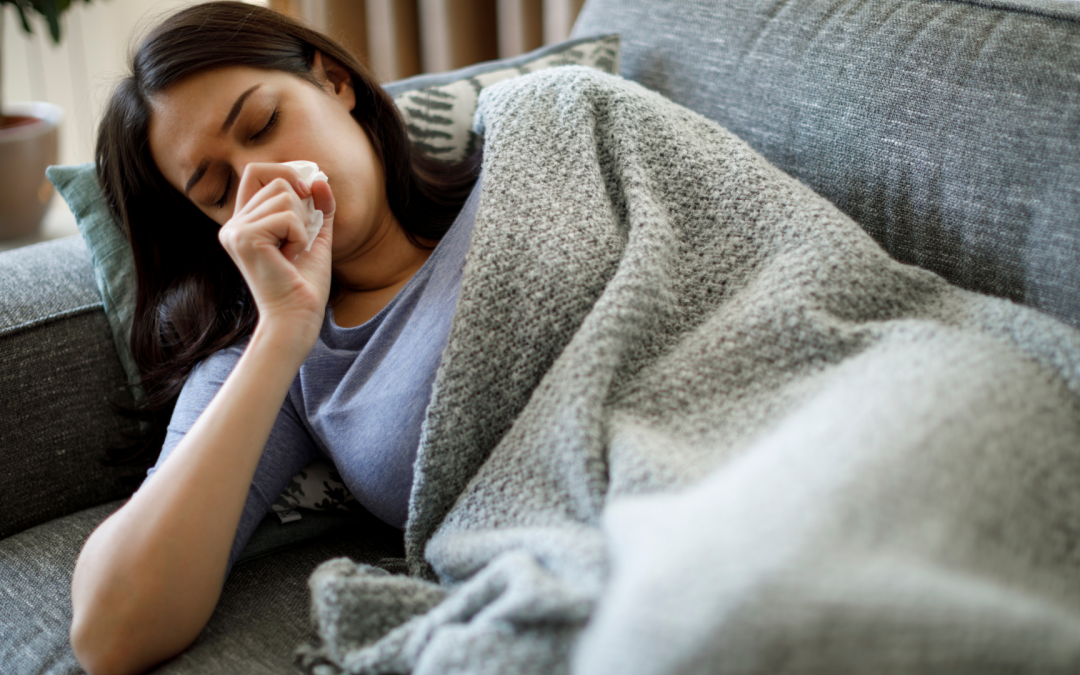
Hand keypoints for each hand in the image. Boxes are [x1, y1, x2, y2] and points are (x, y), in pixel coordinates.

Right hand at [217, 163, 335, 343]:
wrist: (298, 316)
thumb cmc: (305, 283)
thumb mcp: (315, 235)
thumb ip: (318, 207)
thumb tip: (319, 178)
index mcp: (244, 221)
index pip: (257, 171)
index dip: (286, 172)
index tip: (307, 193)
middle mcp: (233, 224)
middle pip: (274, 179)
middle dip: (301, 206)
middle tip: (298, 239)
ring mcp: (234, 230)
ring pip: (284, 195)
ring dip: (301, 225)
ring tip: (292, 252)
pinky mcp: (244, 238)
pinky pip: (288, 216)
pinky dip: (301, 237)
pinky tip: (290, 258)